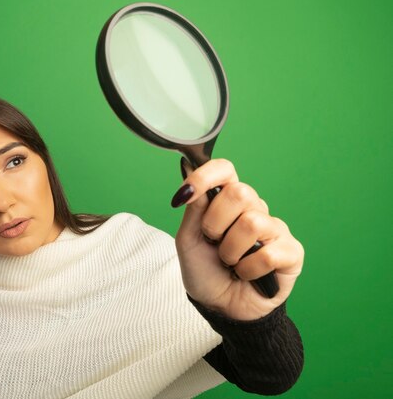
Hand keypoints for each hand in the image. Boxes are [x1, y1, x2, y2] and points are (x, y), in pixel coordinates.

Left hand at [173, 158, 303, 320]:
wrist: (221, 308)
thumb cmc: (206, 272)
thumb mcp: (189, 241)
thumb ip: (193, 211)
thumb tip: (193, 181)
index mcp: (228, 201)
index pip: (225, 170)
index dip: (206, 175)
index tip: (187, 192)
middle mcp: (255, 209)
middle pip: (240, 192)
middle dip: (215, 224)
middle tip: (213, 243)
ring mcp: (275, 229)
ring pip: (252, 223)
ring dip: (230, 251)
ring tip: (230, 263)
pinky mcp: (291, 252)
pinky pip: (267, 253)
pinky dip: (248, 270)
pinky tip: (246, 275)